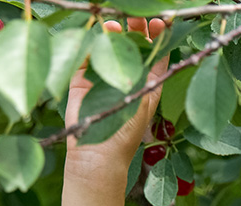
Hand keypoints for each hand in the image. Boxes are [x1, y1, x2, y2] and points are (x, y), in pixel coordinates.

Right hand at [64, 17, 168, 178]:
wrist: (97, 155)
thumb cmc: (126, 131)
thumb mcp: (145, 99)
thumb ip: (150, 71)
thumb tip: (155, 41)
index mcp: (148, 84)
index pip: (156, 53)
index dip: (159, 35)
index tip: (160, 20)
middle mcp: (126, 78)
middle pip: (132, 44)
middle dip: (134, 28)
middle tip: (135, 16)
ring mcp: (102, 77)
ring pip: (108, 45)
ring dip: (112, 32)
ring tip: (114, 24)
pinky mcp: (80, 79)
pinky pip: (84, 54)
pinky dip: (90, 41)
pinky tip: (95, 32)